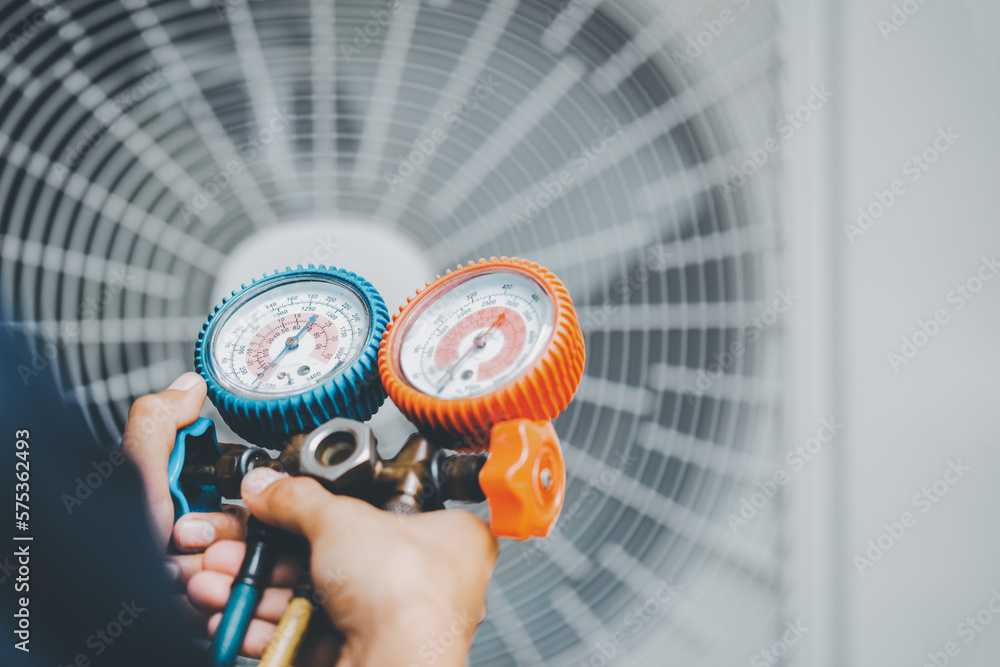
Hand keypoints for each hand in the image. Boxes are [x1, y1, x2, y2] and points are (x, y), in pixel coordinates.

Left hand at [121, 373, 245, 573]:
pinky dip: (210, 584)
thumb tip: (192, 385)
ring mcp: (194, 561)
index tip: (206, 492)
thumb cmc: (107, 542)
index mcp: (171, 489)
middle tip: (183, 532)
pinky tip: (180, 583)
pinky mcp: (202, 591)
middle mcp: (185, 524)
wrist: (102, 595)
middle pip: (243, 518)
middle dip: (217, 528)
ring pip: (241, 553)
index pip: (230, 479)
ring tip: (177, 563)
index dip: (226, 485)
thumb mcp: (134, 473)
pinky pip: (232, 582)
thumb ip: (159, 423)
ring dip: (212, 557)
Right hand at [187, 468, 498, 664]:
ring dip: (253, 587)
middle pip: (331, 556)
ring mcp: (391, 623)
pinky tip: (230, 613)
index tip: (279, 503)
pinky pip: (305, 634)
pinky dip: (264, 624)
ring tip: (213, 578)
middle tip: (229, 544)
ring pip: (310, 597)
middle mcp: (424, 581)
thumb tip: (271, 485)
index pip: (378, 509)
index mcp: (446, 536)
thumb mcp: (343, 519)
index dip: (323, 505)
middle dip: (265, 552)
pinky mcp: (359, 656)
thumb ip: (298, 499)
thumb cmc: (408, 595)